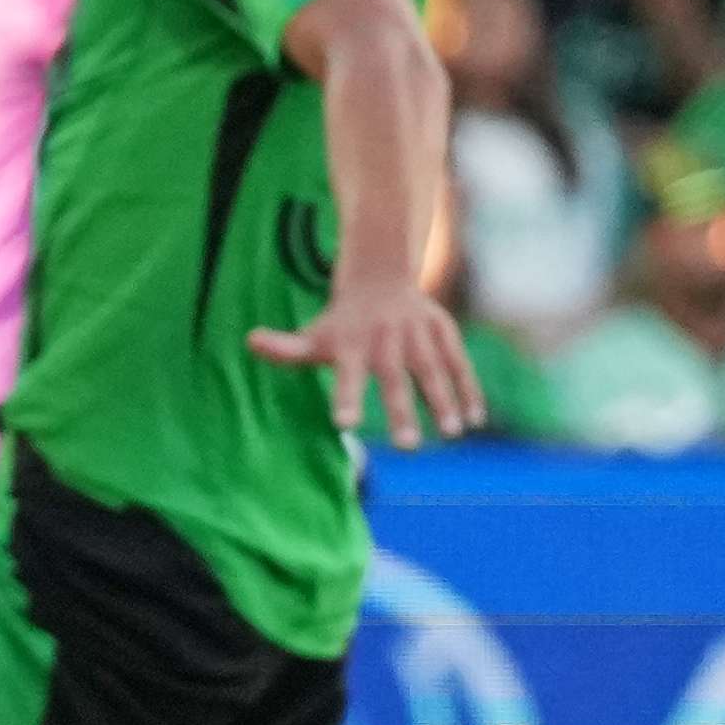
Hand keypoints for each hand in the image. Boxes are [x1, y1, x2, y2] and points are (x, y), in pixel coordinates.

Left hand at [248, 276, 483, 449]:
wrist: (379, 277)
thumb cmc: (341, 324)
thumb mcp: (313, 336)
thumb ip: (286, 348)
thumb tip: (250, 340)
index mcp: (351, 346)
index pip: (346, 375)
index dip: (346, 398)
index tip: (344, 424)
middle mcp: (385, 340)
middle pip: (393, 378)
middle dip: (401, 411)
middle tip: (407, 447)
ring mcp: (417, 334)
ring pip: (432, 370)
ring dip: (443, 401)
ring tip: (451, 433)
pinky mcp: (443, 331)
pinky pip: (458, 363)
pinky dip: (468, 389)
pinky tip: (474, 419)